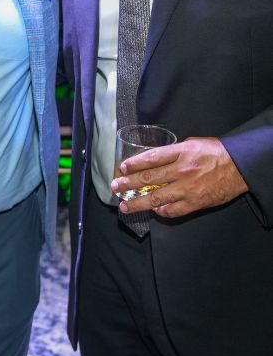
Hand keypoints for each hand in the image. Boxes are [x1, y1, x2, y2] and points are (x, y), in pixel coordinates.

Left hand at [110, 137, 248, 218]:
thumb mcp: (192, 143)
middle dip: (129, 183)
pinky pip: (174, 210)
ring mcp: (188, 188)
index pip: (151, 158)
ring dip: (138, 202)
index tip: (122, 168)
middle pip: (149, 178)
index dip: (134, 163)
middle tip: (115, 186)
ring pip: (157, 197)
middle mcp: (182, 170)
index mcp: (181, 152)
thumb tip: (155, 158)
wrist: (240, 167)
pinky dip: (162, 211)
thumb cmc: (216, 152)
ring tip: (125, 205)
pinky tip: (153, 210)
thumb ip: (174, 152)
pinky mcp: (196, 203)